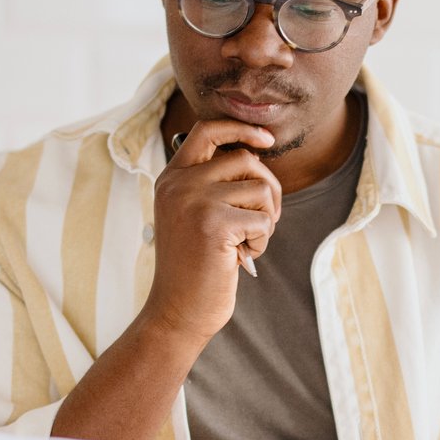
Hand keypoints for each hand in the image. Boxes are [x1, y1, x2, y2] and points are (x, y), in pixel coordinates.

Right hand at [142, 119, 280, 344]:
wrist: (178, 311)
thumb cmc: (195, 266)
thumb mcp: (194, 215)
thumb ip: (214, 183)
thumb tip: (256, 153)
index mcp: (172, 177)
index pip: (207, 129)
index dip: (242, 127)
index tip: (267, 140)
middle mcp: (178, 184)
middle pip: (245, 159)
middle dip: (268, 189)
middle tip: (263, 219)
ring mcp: (194, 201)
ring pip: (260, 189)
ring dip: (266, 220)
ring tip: (246, 242)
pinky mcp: (214, 224)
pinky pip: (263, 219)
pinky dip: (262, 241)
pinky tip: (242, 257)